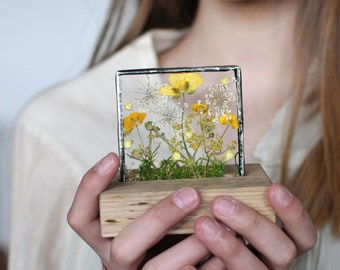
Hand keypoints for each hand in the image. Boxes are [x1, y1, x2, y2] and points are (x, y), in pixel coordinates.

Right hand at [68, 153, 214, 268]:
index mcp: (105, 237)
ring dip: (191, 246)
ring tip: (220, 225)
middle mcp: (116, 260)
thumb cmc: (155, 232)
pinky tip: (225, 251)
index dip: (91, 188)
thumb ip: (146, 197)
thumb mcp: (141, 211)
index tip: (112, 157)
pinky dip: (208, 266)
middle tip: (192, 194)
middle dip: (159, 218)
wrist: (164, 264)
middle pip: (124, 246)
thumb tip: (176, 168)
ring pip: (158, 268)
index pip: (80, 217)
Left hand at [186, 184, 316, 268]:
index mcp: (279, 244)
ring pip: (253, 269)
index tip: (273, 188)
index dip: (293, 213)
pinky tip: (187, 261)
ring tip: (202, 225)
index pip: (303, 235)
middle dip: (253, 224)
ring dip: (229, 246)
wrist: (194, 258)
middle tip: (219, 204)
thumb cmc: (218, 226)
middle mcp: (272, 264)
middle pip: (283, 252)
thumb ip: (234, 203)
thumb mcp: (232, 215)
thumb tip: (219, 178)